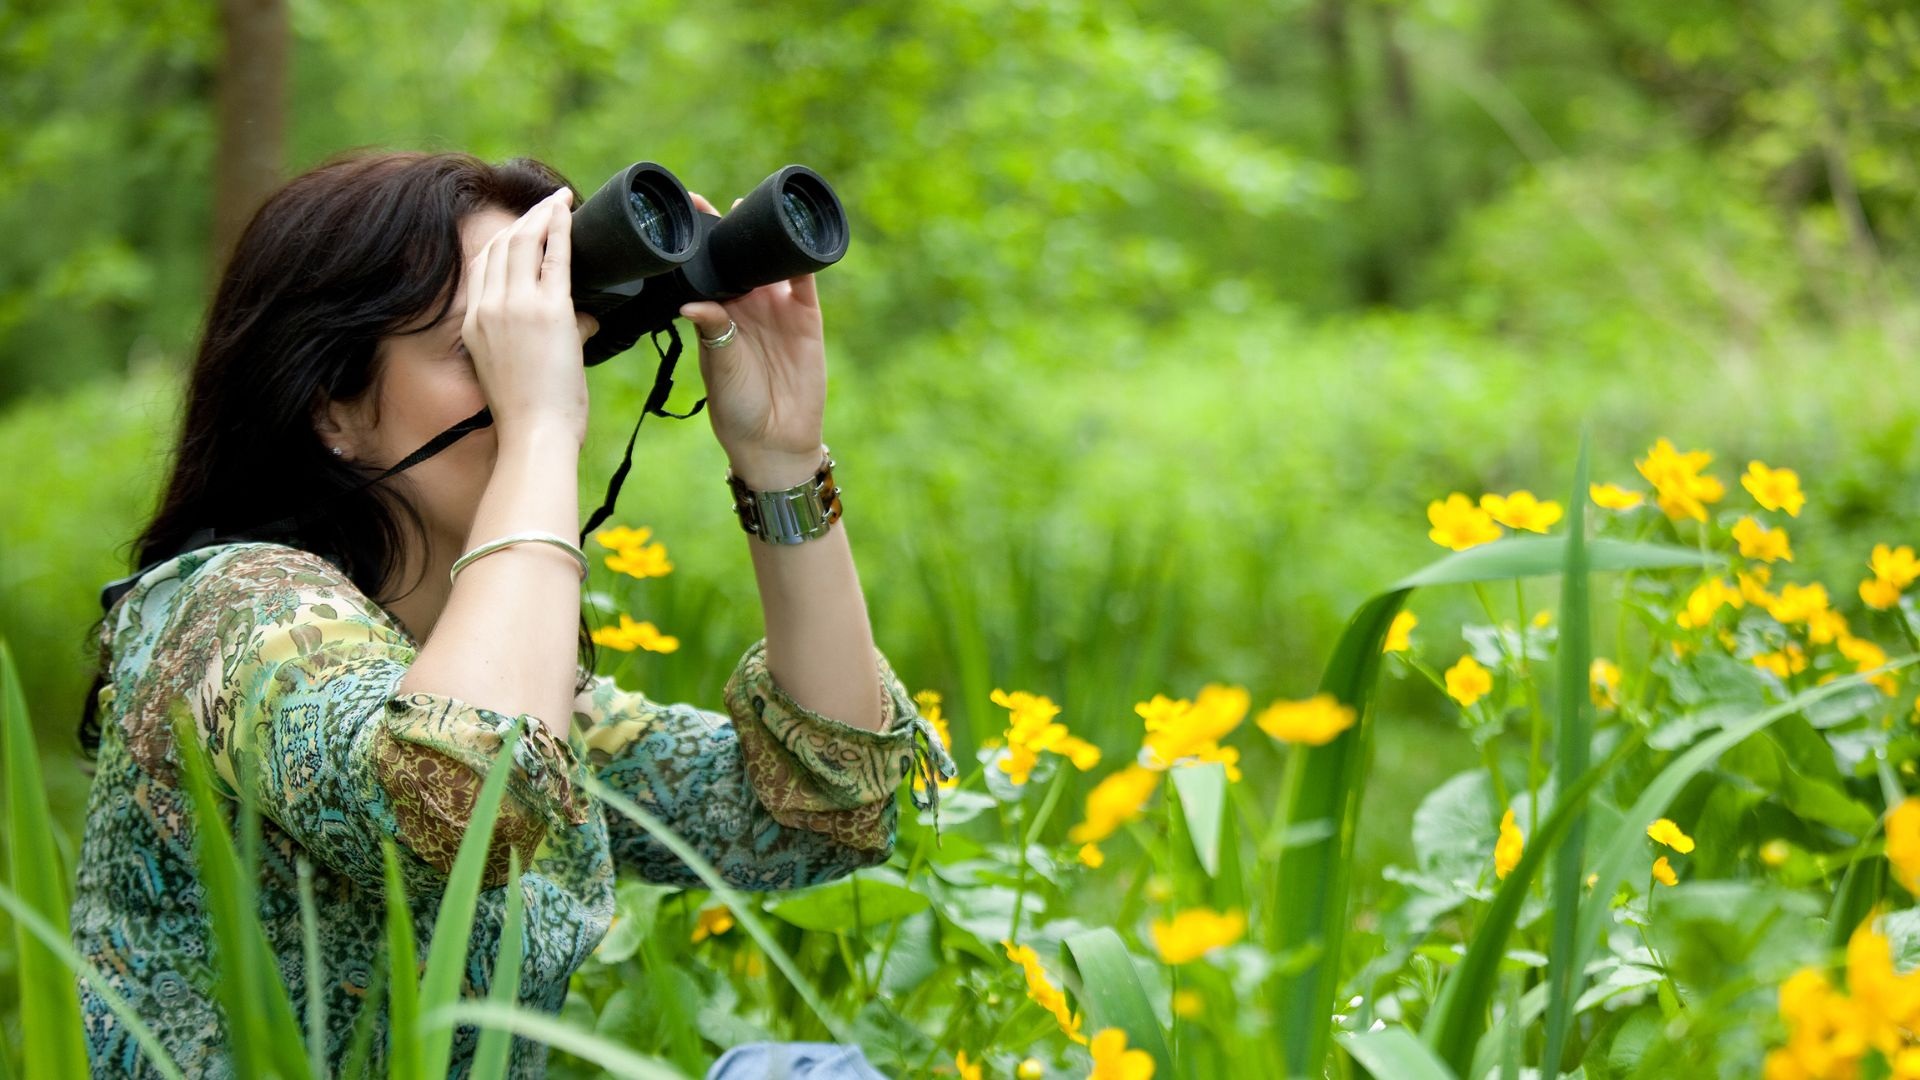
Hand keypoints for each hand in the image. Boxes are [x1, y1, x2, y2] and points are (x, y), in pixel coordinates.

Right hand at [461, 187, 598, 449]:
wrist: (534, 434)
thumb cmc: (531, 413)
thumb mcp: (519, 369)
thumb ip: (546, 337)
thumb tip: (583, 321)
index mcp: (473, 324)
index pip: (482, 266)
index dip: (502, 239)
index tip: (523, 225)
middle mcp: (487, 309)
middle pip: (500, 245)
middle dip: (525, 218)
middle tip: (547, 203)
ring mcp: (515, 307)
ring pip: (523, 241)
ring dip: (542, 215)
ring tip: (558, 201)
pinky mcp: (547, 311)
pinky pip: (553, 256)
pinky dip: (560, 228)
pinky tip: (567, 210)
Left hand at [678, 193, 828, 488]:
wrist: (775, 439)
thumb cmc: (736, 406)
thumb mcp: (718, 365)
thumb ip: (712, 329)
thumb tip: (691, 303)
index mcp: (718, 312)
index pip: (707, 266)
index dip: (700, 239)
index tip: (688, 209)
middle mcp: (747, 306)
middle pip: (740, 256)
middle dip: (732, 228)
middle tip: (722, 201)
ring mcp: (778, 309)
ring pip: (772, 262)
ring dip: (766, 236)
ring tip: (758, 205)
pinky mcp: (807, 317)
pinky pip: (805, 280)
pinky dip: (803, 258)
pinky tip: (797, 235)